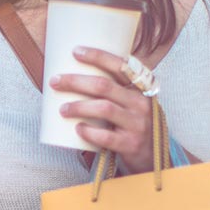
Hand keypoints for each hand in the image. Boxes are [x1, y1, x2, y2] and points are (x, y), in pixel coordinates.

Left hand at [51, 46, 156, 172]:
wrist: (154, 158)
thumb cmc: (134, 126)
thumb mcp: (132, 104)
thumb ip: (114, 91)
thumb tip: (74, 76)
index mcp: (140, 89)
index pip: (120, 66)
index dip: (98, 56)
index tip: (76, 51)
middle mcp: (141, 103)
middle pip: (104, 85)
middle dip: (76, 81)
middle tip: (55, 81)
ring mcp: (138, 124)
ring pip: (104, 108)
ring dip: (79, 106)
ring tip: (63, 108)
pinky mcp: (131, 144)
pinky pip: (106, 136)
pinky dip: (89, 132)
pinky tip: (78, 129)